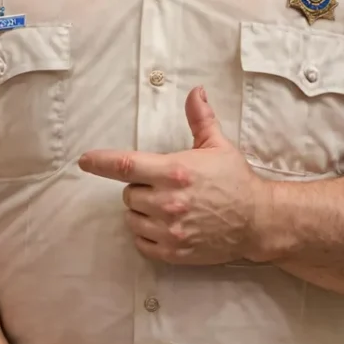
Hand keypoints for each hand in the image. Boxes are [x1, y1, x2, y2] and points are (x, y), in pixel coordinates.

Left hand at [79, 87, 267, 264]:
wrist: (258, 221)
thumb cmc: (236, 180)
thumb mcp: (218, 145)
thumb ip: (200, 118)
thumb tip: (195, 92)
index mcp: (175, 171)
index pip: (125, 165)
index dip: (100, 162)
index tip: (85, 161)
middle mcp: (168, 201)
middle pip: (128, 193)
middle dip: (139, 188)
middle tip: (162, 186)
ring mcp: (170, 230)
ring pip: (132, 219)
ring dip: (141, 212)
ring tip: (165, 207)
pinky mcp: (174, 251)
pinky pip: (141, 243)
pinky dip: (146, 235)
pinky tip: (164, 226)